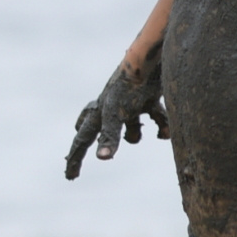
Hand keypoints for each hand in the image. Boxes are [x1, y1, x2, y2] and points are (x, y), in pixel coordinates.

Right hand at [64, 57, 164, 180]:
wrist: (151, 60)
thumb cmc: (128, 87)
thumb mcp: (115, 114)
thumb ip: (109, 137)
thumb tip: (102, 159)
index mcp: (98, 113)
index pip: (82, 140)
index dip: (75, 158)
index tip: (70, 176)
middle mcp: (112, 109)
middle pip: (101, 131)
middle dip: (100, 142)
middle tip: (100, 156)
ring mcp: (130, 104)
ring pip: (131, 128)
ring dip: (137, 134)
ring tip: (148, 134)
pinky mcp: (149, 99)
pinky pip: (154, 119)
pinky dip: (161, 126)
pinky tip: (166, 130)